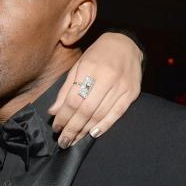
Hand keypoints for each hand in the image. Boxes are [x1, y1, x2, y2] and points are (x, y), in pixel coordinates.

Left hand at [49, 32, 143, 147]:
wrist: (127, 44)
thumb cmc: (98, 56)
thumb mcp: (78, 66)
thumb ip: (66, 89)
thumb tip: (53, 111)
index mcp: (89, 68)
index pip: (73, 99)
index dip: (63, 116)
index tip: (56, 128)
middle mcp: (106, 77)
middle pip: (86, 109)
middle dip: (72, 128)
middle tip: (63, 141)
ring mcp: (121, 85)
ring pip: (100, 114)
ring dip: (85, 130)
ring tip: (74, 140)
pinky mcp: (132, 92)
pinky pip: (117, 113)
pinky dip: (104, 125)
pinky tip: (93, 134)